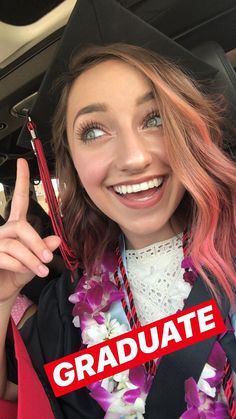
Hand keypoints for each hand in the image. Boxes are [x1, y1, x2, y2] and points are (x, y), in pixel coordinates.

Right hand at [0, 159, 60, 303]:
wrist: (1, 292)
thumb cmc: (17, 274)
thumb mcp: (35, 263)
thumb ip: (43, 251)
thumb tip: (56, 239)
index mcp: (15, 227)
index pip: (18, 200)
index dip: (20, 181)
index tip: (23, 162)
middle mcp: (3, 230)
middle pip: (21, 226)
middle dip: (36, 242)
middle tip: (48, 257)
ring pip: (14, 244)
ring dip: (31, 258)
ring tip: (42, 271)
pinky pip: (5, 256)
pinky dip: (18, 265)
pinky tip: (23, 272)